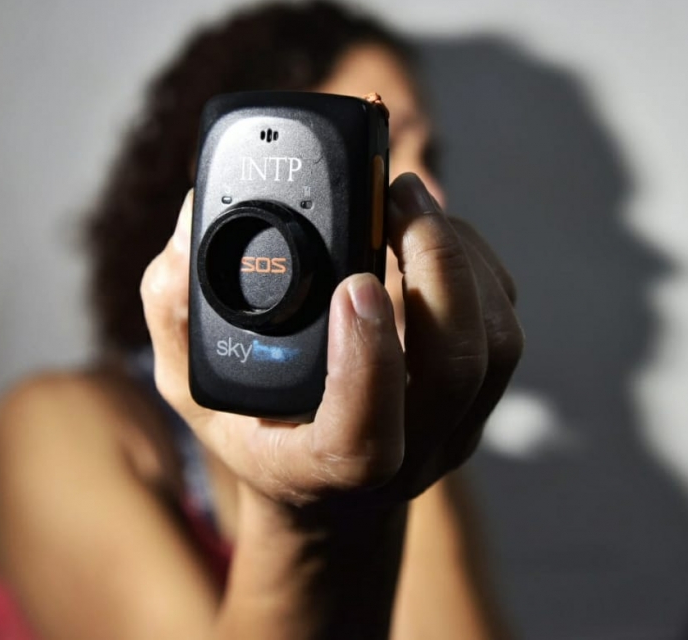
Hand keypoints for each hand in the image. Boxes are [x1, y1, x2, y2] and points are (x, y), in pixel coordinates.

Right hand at [140, 174, 522, 519]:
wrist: (328, 494)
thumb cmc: (260, 434)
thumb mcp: (196, 388)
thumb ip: (182, 316)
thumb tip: (190, 228)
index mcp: (325, 471)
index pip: (364, 438)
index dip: (369, 362)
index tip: (352, 285)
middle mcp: (406, 456)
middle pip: (457, 370)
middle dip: (437, 267)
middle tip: (399, 194)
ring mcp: (454, 429)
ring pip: (497, 345)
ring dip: (464, 259)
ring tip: (414, 203)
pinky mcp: (483, 397)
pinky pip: (506, 327)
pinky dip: (479, 266)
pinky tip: (436, 232)